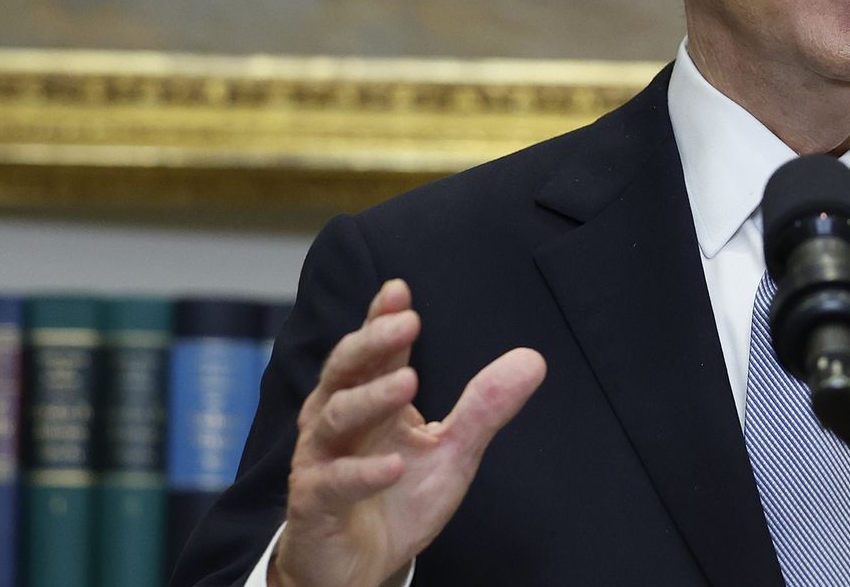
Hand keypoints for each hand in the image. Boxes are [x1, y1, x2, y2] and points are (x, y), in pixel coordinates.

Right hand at [272, 279, 545, 586]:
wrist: (359, 565)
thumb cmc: (396, 498)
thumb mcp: (452, 451)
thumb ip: (484, 407)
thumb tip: (533, 359)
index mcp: (368, 399)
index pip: (372, 350)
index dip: (381, 319)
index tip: (400, 290)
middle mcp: (337, 420)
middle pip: (345, 370)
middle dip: (374, 343)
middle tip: (408, 323)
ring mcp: (321, 460)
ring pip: (336, 417)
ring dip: (371, 397)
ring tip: (408, 381)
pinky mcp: (315, 503)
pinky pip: (334, 482)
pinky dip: (363, 472)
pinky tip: (394, 464)